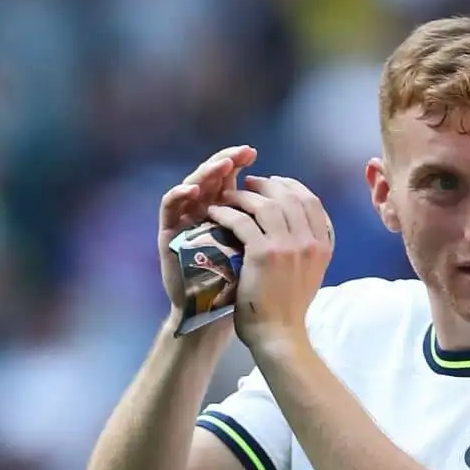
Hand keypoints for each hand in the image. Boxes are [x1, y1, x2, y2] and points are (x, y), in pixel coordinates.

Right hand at [157, 144, 257, 318]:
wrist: (214, 318)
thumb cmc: (244, 288)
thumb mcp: (264, 253)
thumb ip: (273, 228)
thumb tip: (302, 205)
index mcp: (229, 213)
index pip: (231, 179)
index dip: (240, 163)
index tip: (253, 152)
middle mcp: (205, 212)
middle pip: (213, 176)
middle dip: (226, 159)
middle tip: (239, 150)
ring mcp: (185, 221)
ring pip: (191, 185)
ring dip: (206, 171)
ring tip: (221, 164)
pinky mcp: (167, 234)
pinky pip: (169, 206)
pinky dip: (178, 195)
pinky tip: (192, 189)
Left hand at [207, 176, 334, 351]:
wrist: (279, 335)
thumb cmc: (289, 308)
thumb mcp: (311, 272)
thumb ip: (306, 246)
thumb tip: (295, 221)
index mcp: (323, 245)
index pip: (311, 201)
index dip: (291, 186)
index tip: (274, 184)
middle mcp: (309, 242)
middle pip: (289, 196)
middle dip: (266, 185)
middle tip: (248, 184)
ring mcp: (288, 247)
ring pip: (265, 204)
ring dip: (244, 196)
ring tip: (229, 196)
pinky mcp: (262, 254)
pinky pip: (242, 221)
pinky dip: (226, 212)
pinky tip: (215, 213)